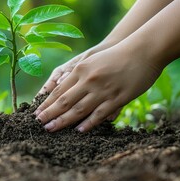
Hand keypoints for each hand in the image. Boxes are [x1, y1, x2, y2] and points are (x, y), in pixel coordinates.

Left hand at [34, 44, 161, 132]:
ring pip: (78, 110)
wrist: (142, 50)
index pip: (59, 90)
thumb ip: (78, 74)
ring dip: (63, 121)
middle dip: (50, 114)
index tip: (37, 113)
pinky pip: (99, 114)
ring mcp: (102, 90)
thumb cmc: (115, 54)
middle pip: (64, 101)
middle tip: (39, 124)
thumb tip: (60, 85)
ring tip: (51, 129)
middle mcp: (88, 80)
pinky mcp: (117, 98)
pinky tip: (79, 130)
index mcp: (81, 70)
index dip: (47, 103)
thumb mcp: (92, 60)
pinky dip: (88, 123)